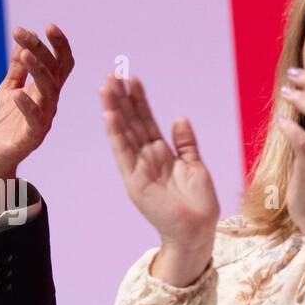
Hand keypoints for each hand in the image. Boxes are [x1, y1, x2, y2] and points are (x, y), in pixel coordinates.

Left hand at [0, 25, 73, 195]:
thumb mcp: (6, 91)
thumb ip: (16, 71)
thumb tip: (21, 44)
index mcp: (43, 92)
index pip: (60, 64)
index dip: (58, 45)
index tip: (48, 26)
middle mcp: (48, 105)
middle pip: (53, 72)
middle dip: (40, 50)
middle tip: (21, 34)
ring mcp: (41, 122)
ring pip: (49, 93)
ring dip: (38, 71)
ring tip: (24, 54)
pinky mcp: (29, 140)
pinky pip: (34, 122)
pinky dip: (27, 107)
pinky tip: (16, 94)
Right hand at [101, 75, 218, 286]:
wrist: (198, 229)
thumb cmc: (198, 202)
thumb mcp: (195, 165)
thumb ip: (185, 142)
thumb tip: (179, 118)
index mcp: (160, 152)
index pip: (146, 120)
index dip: (138, 99)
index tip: (132, 78)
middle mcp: (146, 157)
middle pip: (131, 122)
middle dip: (121, 98)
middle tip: (111, 74)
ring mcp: (138, 168)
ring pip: (123, 133)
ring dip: (114, 109)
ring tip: (105, 87)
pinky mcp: (134, 181)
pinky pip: (123, 153)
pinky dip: (116, 134)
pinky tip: (110, 115)